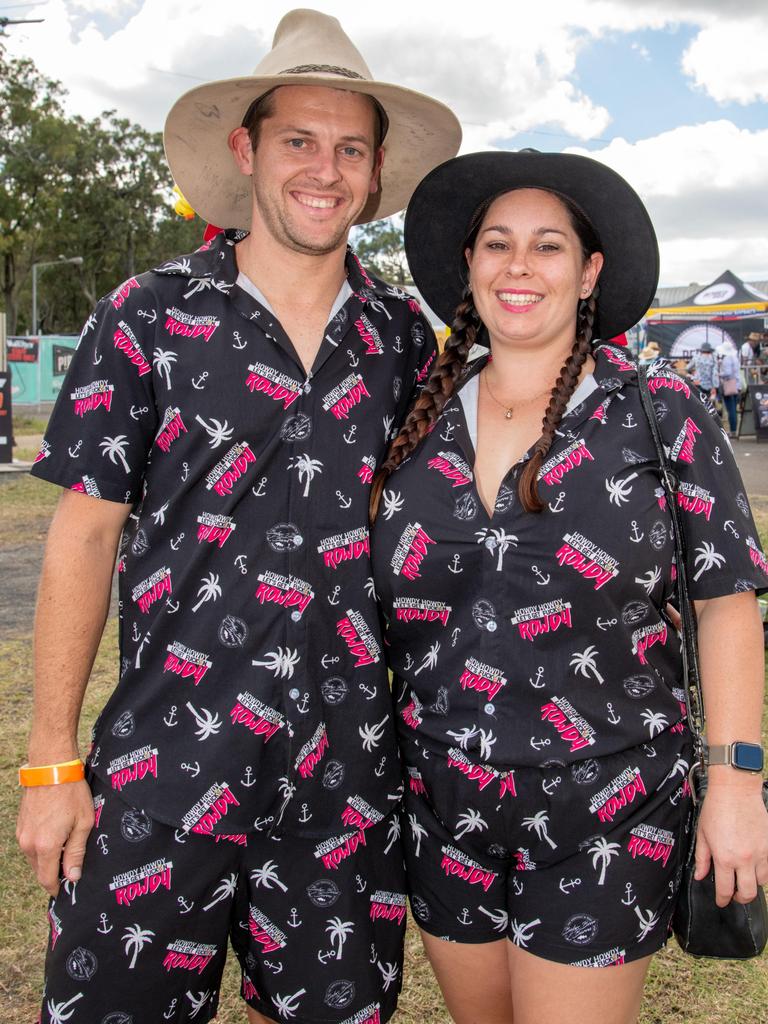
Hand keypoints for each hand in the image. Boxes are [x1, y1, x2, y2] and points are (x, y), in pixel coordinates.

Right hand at [16, 780, 94, 896]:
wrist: (51, 768)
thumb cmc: (71, 793)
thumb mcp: (83, 823)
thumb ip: (76, 852)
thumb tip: (72, 876)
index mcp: (45, 846)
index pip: (47, 880)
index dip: (57, 888)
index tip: (67, 889)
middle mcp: (29, 844)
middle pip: (39, 871)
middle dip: (53, 874)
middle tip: (71, 869)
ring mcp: (22, 834)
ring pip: (34, 858)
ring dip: (47, 860)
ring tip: (66, 850)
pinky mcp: (20, 825)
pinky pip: (29, 845)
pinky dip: (40, 848)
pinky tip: (55, 837)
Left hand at [694, 780, 767, 905]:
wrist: (736, 790)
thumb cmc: (716, 808)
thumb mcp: (702, 834)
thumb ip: (702, 858)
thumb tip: (700, 876)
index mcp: (724, 858)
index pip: (726, 889)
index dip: (722, 900)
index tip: (721, 901)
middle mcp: (744, 859)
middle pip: (748, 893)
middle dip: (740, 898)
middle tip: (734, 895)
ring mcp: (760, 853)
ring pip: (762, 882)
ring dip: (752, 884)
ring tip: (744, 879)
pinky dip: (762, 871)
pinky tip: (754, 866)